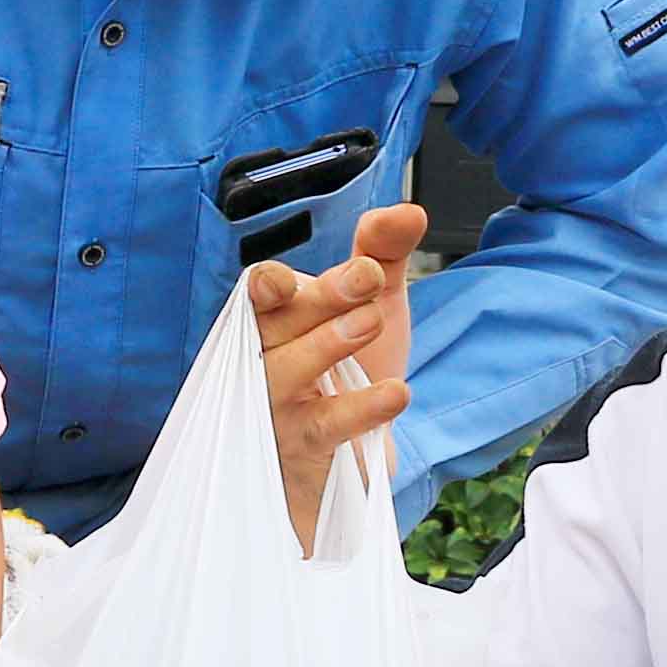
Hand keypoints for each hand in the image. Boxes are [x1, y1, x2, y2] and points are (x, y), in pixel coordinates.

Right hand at [257, 198, 427, 549]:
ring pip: (285, 372)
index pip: (259, 293)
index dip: (274, 281)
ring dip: (327, 343)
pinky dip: (359, 408)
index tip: (314, 267)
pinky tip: (396, 392)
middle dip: (320, 298)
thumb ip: (383, 254)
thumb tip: (407, 211)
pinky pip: (324, 426)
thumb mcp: (373, 304)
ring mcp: (277, 406)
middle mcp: (265, 359)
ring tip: (371, 320)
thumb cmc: (350, 369)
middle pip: (275, 324)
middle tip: (366, 277)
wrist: (355, 455)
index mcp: (275, 318)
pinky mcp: (304, 447)